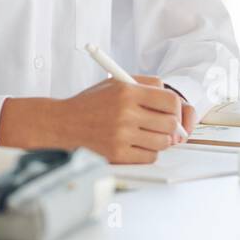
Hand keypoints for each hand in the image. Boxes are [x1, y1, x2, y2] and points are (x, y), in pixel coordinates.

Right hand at [54, 75, 184, 163]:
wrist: (63, 123)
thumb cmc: (91, 103)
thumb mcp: (115, 83)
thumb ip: (145, 84)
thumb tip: (173, 101)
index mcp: (127, 91)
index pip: (170, 100)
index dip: (175, 108)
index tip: (171, 112)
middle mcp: (125, 113)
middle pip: (170, 123)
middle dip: (169, 125)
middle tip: (161, 125)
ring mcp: (121, 135)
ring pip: (162, 142)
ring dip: (158, 140)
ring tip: (145, 134)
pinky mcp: (118, 154)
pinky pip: (150, 157)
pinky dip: (148, 152)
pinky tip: (136, 145)